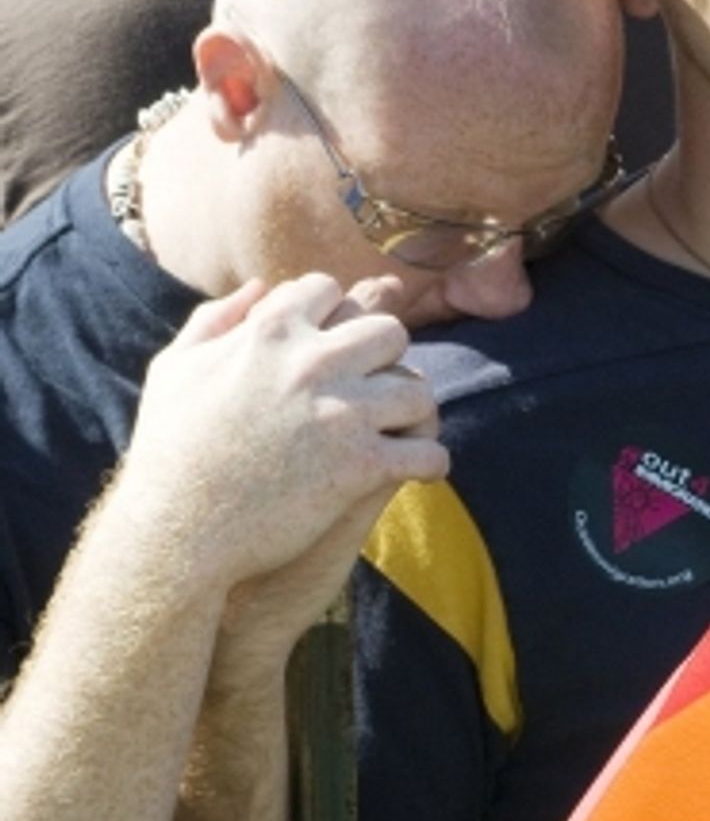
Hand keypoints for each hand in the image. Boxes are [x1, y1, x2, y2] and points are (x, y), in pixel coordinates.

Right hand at [117, 274, 446, 607]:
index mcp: (269, 330)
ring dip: (414, 409)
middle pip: (387, 332)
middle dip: (385, 355)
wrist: (175, 533)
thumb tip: (260, 287)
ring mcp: (341, 413)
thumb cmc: (167, 453)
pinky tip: (424, 469)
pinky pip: (424, 452)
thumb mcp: (174, 370)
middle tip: (380, 380)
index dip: (335, 312)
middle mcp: (312, 362)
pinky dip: (430, 461)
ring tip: (408, 425)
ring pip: (416, 390)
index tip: (336, 339)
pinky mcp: (360, 466)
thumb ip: (215, 319)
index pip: (328, 290)